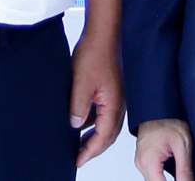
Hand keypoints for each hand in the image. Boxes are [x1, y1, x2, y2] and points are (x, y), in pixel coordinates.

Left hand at [69, 30, 125, 166]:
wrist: (102, 33)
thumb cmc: (96, 53)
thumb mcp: (81, 83)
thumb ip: (79, 107)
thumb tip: (76, 126)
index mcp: (113, 105)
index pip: (103, 137)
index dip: (90, 151)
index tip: (78, 160)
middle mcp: (118, 103)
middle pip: (108, 135)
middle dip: (94, 148)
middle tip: (79, 157)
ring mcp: (114, 97)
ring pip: (106, 124)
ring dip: (94, 136)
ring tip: (78, 144)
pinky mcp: (109, 90)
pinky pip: (103, 112)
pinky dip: (93, 122)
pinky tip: (80, 121)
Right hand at [133, 116, 193, 179]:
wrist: (158, 105)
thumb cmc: (168, 119)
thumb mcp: (183, 145)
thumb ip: (185, 170)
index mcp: (148, 161)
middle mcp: (141, 163)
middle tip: (184, 175)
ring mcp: (140, 162)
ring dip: (166, 180)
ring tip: (177, 166)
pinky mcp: (143, 159)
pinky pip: (152, 174)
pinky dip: (162, 175)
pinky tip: (172, 167)